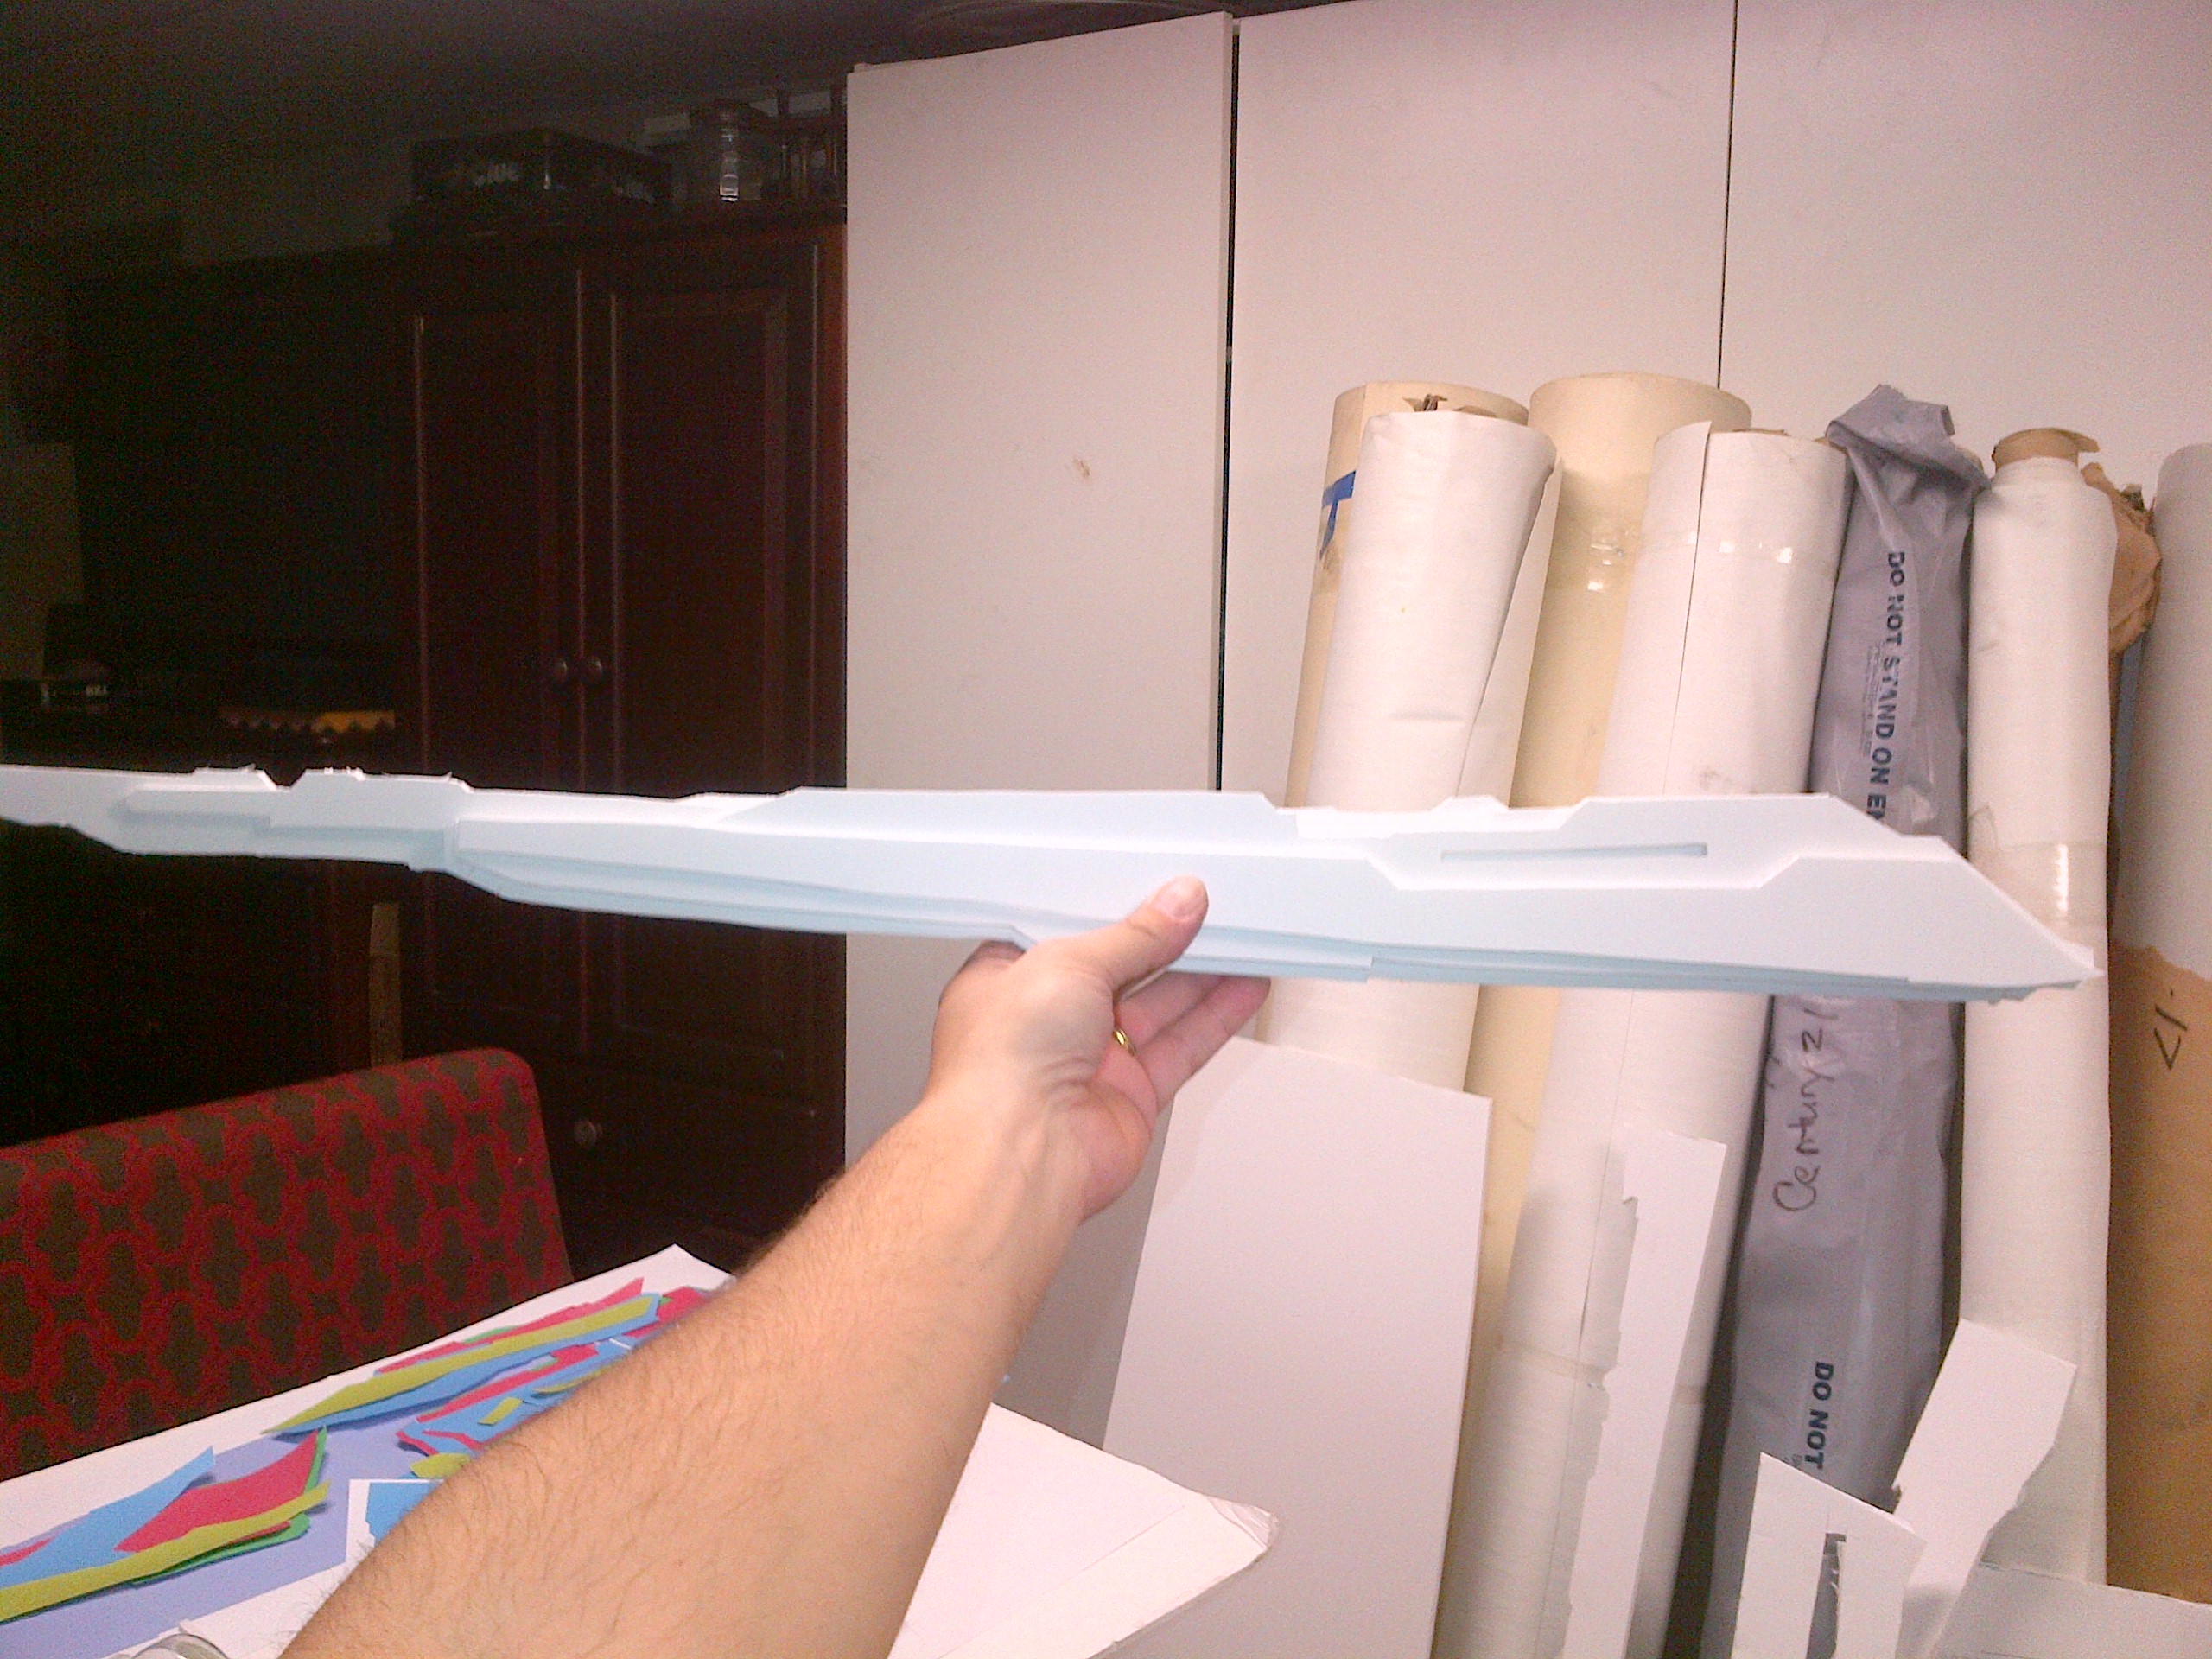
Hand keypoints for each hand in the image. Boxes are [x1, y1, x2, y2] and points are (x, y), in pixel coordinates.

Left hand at [924, 878, 1269, 1217]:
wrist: (1019, 1151)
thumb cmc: (1002, 1063)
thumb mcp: (1068, 963)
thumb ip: (1133, 935)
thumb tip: (1177, 904)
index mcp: (1008, 977)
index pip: (1070, 930)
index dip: (1116, 907)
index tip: (1161, 885)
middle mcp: (1048, 1019)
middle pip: (1122, 966)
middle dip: (1168, 938)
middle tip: (1215, 907)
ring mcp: (1090, 1059)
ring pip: (1160, 1007)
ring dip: (1204, 974)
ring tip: (1246, 938)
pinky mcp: (1130, 1094)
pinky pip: (1182, 1047)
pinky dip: (1215, 1018)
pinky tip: (1245, 989)